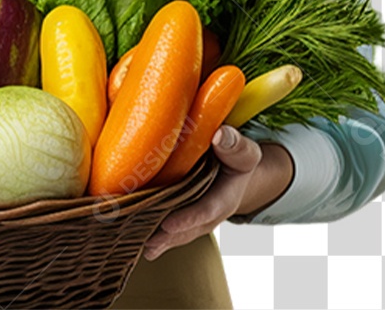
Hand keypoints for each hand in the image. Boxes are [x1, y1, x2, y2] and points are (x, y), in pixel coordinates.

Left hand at [142, 127, 292, 261]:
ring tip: (144, 248)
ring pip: (181, 233)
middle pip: (190, 229)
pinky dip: (160, 236)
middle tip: (148, 244)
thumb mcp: (241, 149)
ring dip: (163, 241)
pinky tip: (142, 243)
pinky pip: (174, 229)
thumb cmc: (236, 155)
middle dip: (170, 237)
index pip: (206, 210)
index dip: (188, 218)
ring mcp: (200, 218)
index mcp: (226, 197)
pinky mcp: (187, 215)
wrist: (236, 167)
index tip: (168, 224)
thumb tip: (219, 135)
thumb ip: (234, 144)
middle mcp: (212, 213)